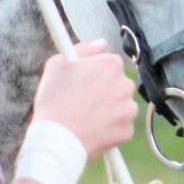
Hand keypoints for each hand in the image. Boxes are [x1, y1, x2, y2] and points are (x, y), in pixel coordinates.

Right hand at [32, 41, 137, 158]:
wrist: (57, 139)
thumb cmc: (54, 101)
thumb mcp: (58, 64)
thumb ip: (83, 49)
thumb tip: (101, 43)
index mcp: (112, 64)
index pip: (107, 63)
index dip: (92, 73)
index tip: (81, 82)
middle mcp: (126, 84)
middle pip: (116, 83)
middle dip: (103, 90)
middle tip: (81, 101)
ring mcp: (129, 109)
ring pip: (120, 105)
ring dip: (108, 109)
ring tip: (85, 117)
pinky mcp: (128, 130)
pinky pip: (120, 126)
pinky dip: (109, 128)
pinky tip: (92, 130)